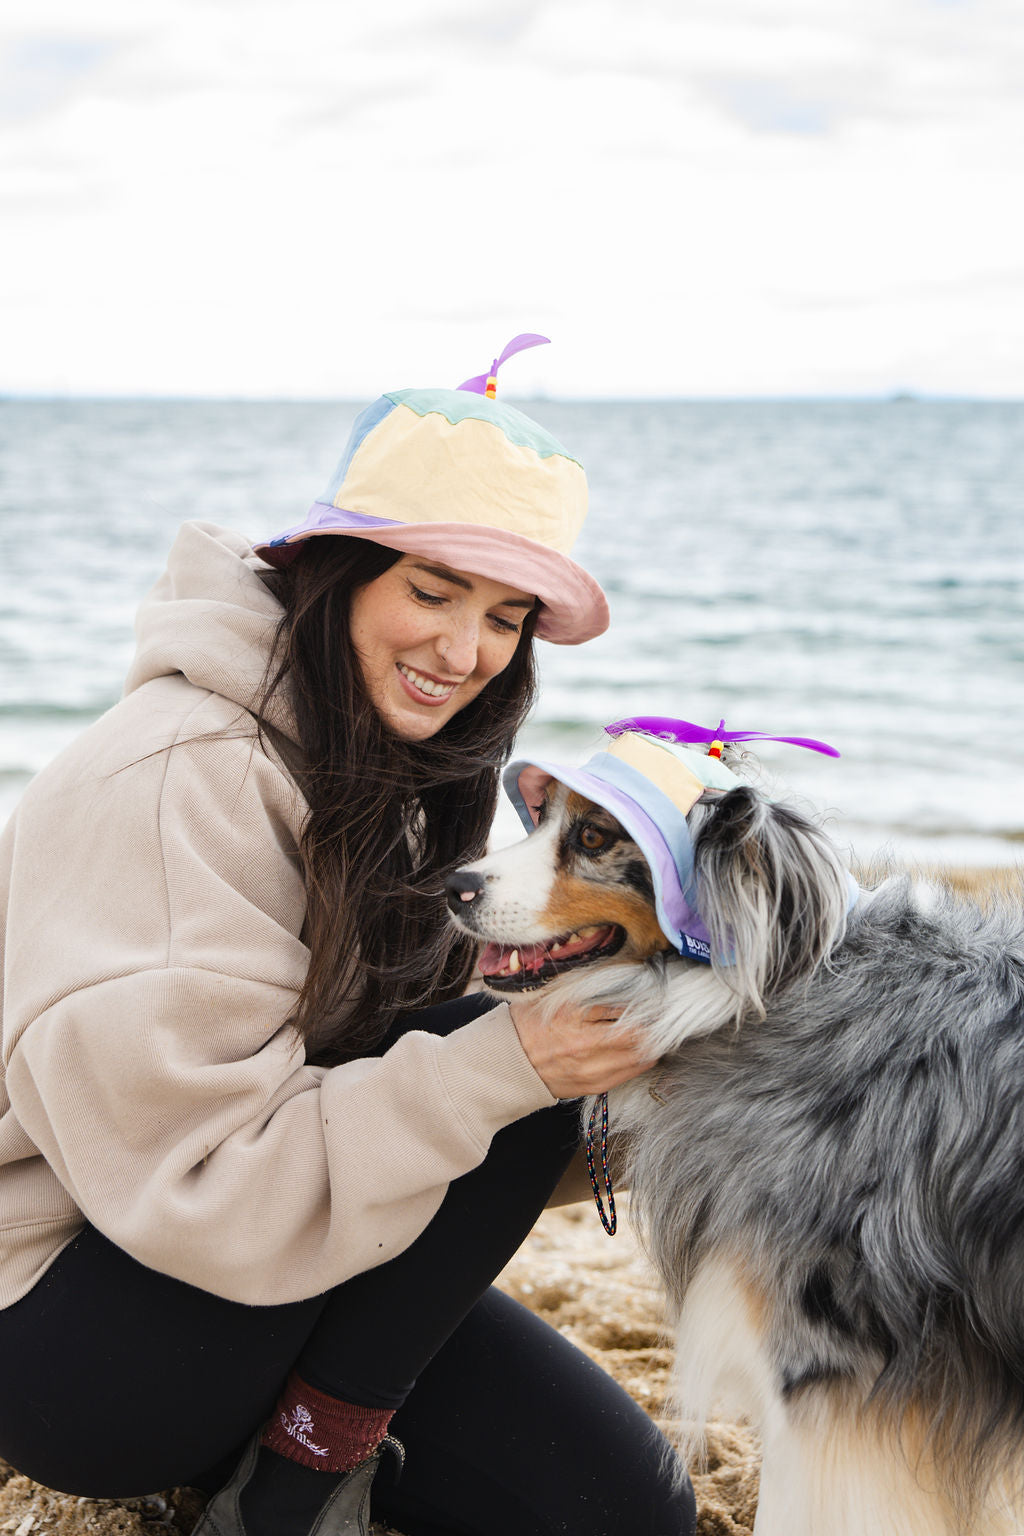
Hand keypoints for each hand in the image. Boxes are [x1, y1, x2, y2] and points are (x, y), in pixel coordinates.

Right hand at [508, 996, 659, 1099]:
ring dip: (651, 1044)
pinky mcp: (594, 1086)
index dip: (647, 1007)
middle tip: (660, 1015)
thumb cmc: (530, 1023)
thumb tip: (629, 987)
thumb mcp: (557, 998)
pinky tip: (637, 1049)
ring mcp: (592, 1071)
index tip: (657, 999)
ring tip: (651, 1031)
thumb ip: (592, 993)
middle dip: (655, 1027)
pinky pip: (630, 1074)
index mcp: (575, 1019)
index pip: (627, 1015)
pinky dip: (639, 1060)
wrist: (510, 1062)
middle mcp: (586, 1047)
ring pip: (641, 1059)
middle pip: (640, 1040)